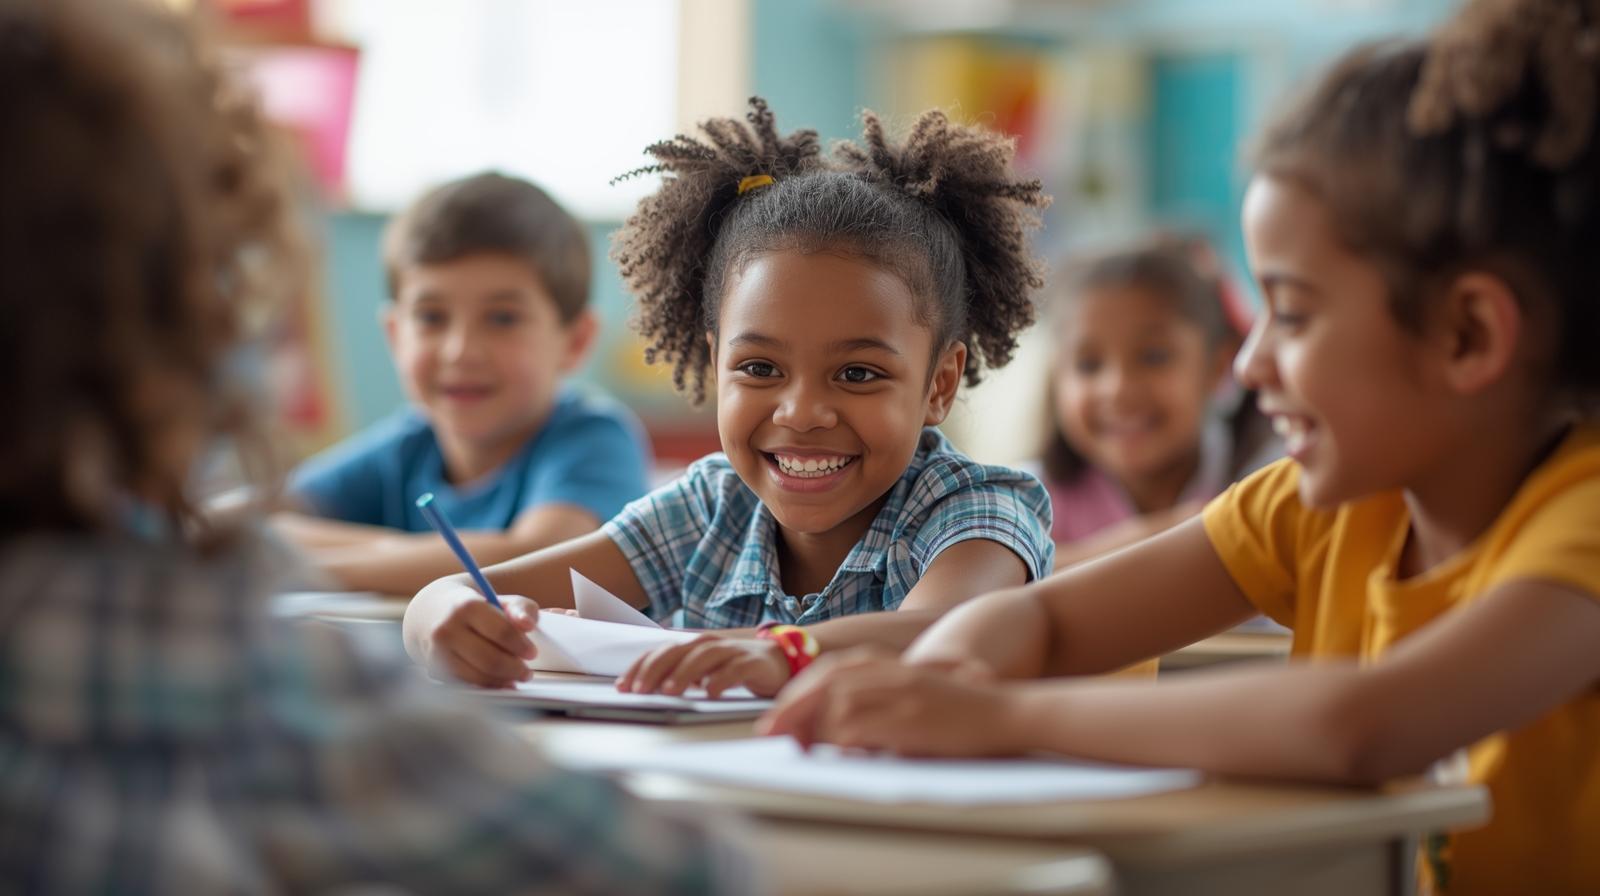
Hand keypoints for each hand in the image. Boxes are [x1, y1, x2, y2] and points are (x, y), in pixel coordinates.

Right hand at [410, 578, 540, 687]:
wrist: (432, 612)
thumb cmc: (473, 607)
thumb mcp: (499, 599)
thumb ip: (520, 608)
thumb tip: (528, 625)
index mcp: (466, 606)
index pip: (501, 631)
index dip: (521, 645)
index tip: (532, 653)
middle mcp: (447, 629)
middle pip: (489, 659)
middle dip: (514, 669)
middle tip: (527, 672)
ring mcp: (437, 652)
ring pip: (477, 676)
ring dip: (501, 681)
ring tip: (516, 677)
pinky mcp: (434, 669)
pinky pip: (466, 684)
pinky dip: (486, 686)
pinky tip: (498, 681)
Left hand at [617, 635, 791, 697]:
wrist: (781, 662)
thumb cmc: (737, 668)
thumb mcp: (705, 671)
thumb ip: (682, 675)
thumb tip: (648, 689)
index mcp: (694, 646)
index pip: (661, 652)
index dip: (640, 667)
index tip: (624, 686)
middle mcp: (711, 644)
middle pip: (678, 651)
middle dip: (655, 670)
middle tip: (640, 690)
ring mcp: (732, 651)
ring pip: (703, 656)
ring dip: (684, 673)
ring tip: (669, 690)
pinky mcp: (753, 662)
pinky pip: (735, 668)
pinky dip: (721, 679)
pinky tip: (710, 692)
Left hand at [758, 649, 1020, 756]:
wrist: (1009, 712)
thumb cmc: (967, 713)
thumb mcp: (921, 697)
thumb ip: (886, 702)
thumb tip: (847, 731)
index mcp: (894, 666)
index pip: (834, 670)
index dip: (802, 691)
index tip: (781, 713)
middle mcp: (894, 675)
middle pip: (828, 682)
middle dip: (794, 706)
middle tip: (771, 731)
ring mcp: (902, 695)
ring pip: (838, 703)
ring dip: (811, 725)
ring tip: (797, 746)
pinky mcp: (911, 720)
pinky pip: (863, 727)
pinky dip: (840, 739)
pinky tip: (832, 752)